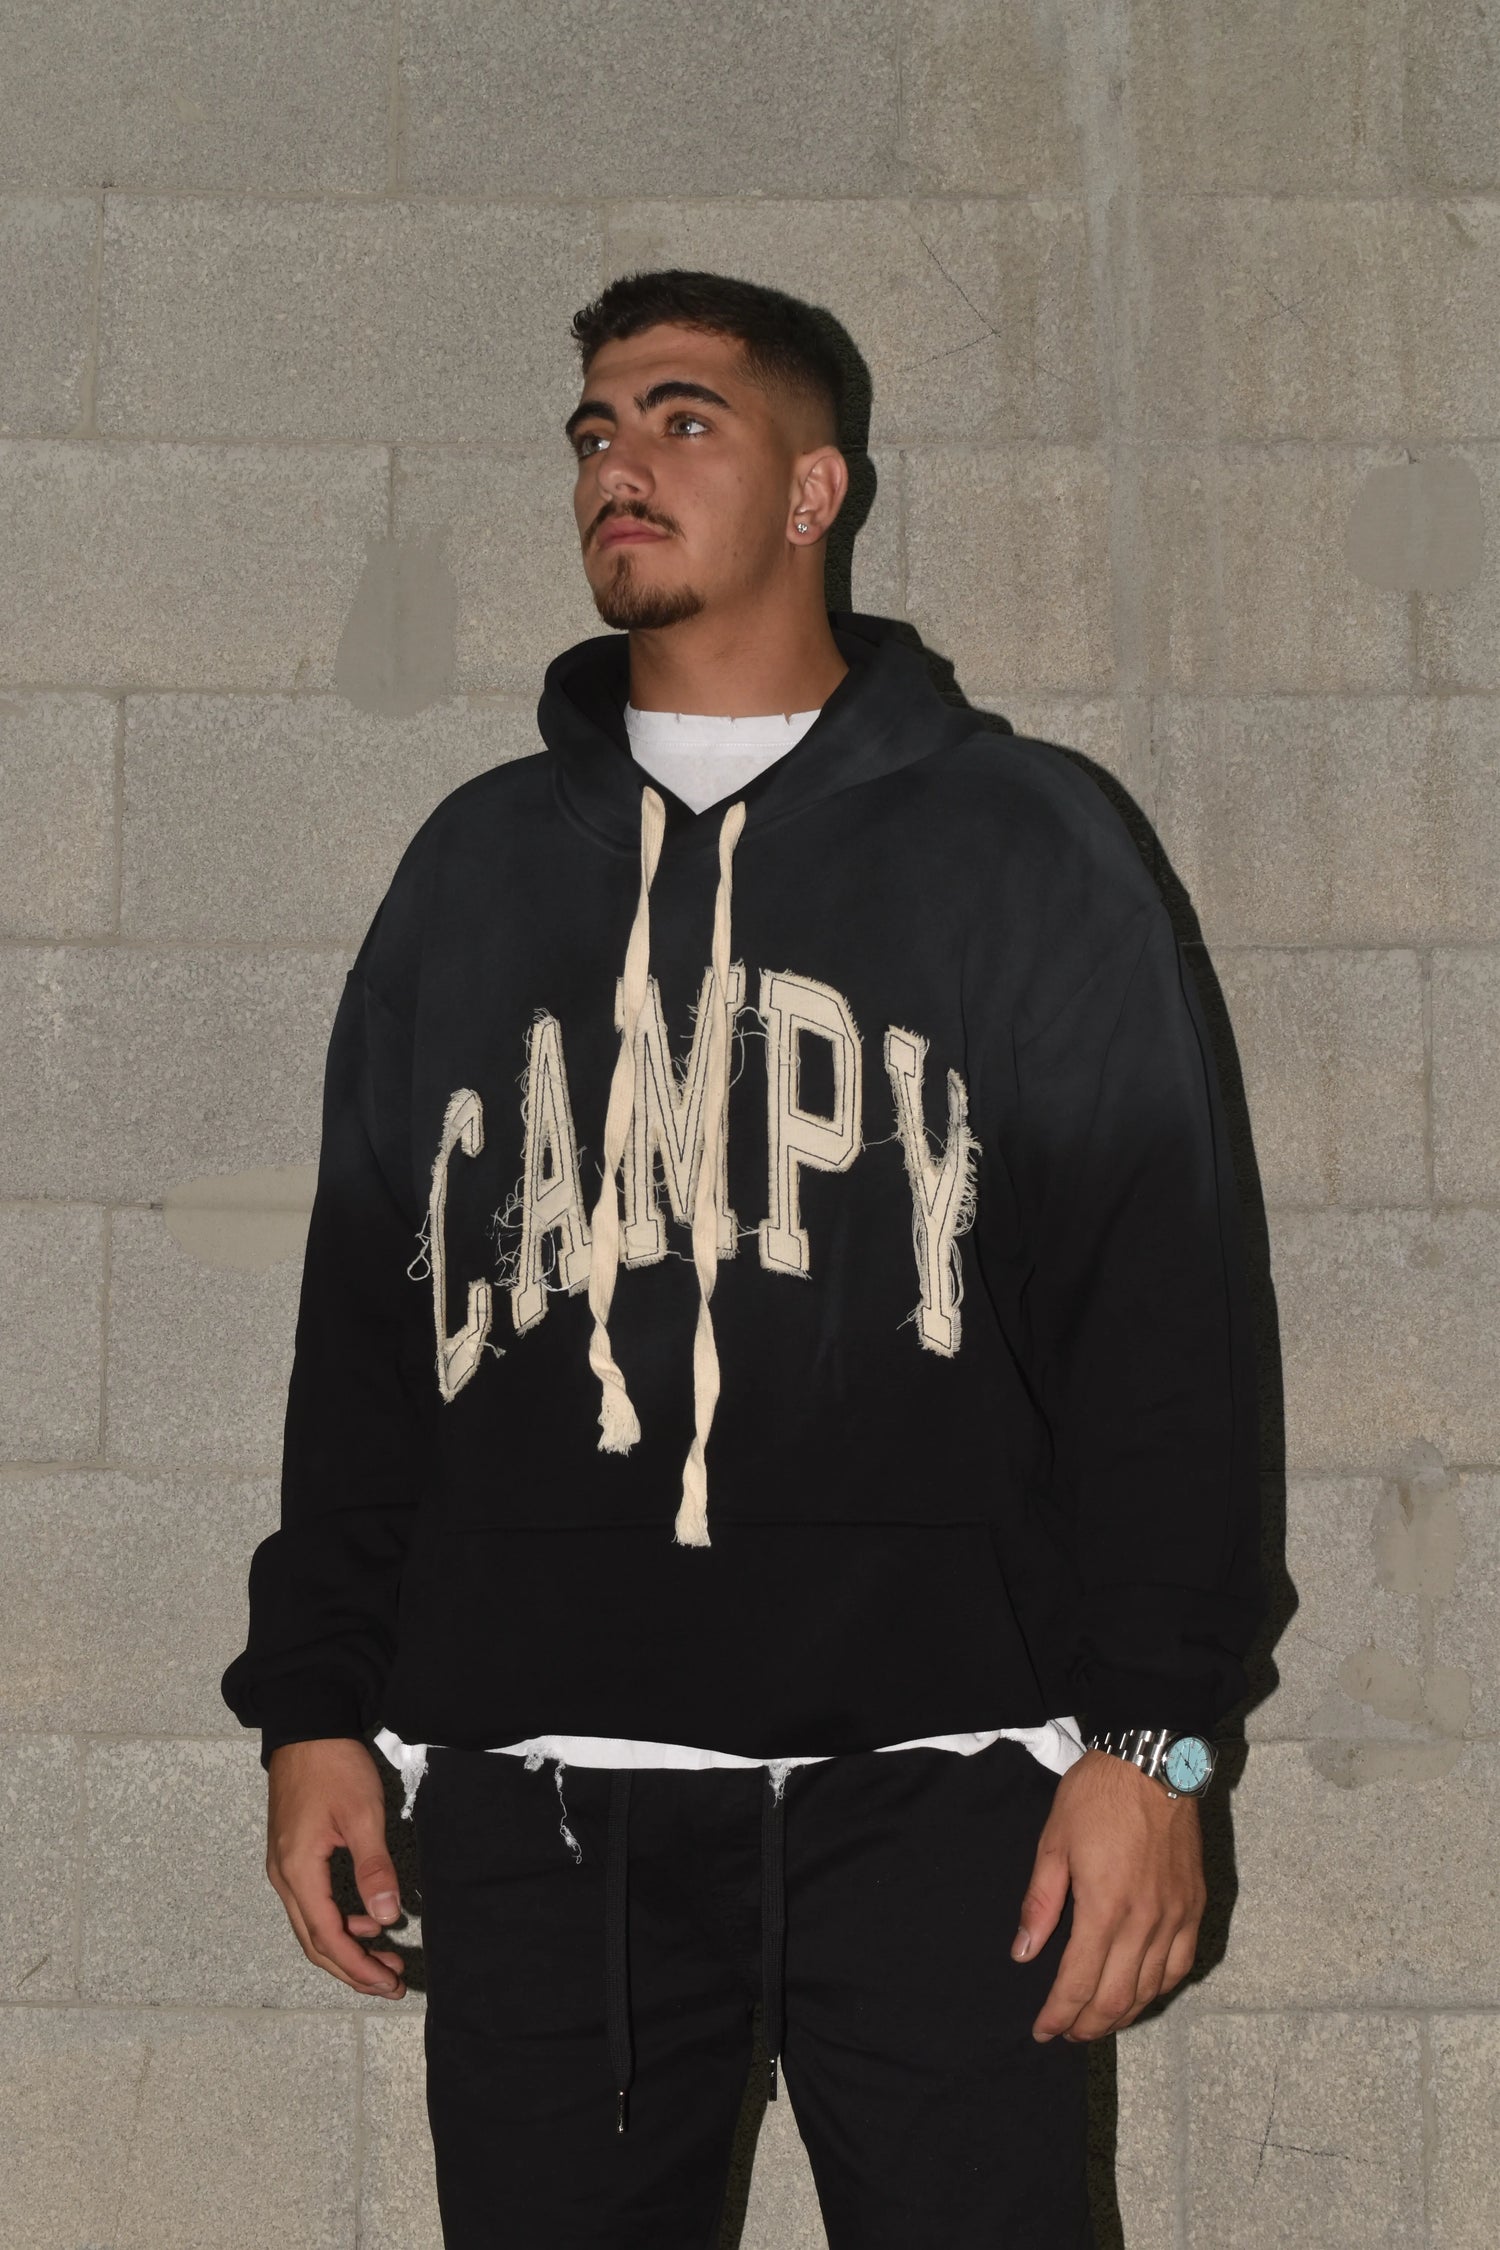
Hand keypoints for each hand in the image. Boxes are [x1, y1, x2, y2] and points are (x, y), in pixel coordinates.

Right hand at [266, 1738, 408, 1997]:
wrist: (306, 1728)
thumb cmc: (332, 1766)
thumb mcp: (362, 1814)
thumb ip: (374, 1867)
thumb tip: (385, 1916)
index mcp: (298, 1871)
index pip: (328, 1936)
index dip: (358, 1966)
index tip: (388, 1982)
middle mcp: (284, 1877)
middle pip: (315, 1942)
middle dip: (352, 1968)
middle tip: (391, 1984)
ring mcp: (284, 1868)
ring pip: (312, 1926)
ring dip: (347, 1947)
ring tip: (386, 1957)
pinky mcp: (293, 1857)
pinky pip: (312, 1904)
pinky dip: (338, 1921)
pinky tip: (365, 1919)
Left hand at [1012, 1747, 1204, 2041]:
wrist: (1152, 1761)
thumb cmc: (1097, 1796)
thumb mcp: (1053, 1842)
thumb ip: (1040, 1904)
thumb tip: (1023, 1952)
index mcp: (1105, 1907)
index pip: (1079, 1982)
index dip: (1059, 2014)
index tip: (1043, 2031)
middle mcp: (1145, 1921)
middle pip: (1118, 1998)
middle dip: (1089, 2025)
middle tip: (1067, 2034)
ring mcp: (1176, 1916)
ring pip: (1152, 1989)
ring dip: (1124, 2014)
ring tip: (1099, 2021)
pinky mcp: (1194, 1905)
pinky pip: (1182, 1964)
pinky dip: (1160, 1989)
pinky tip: (1143, 1993)